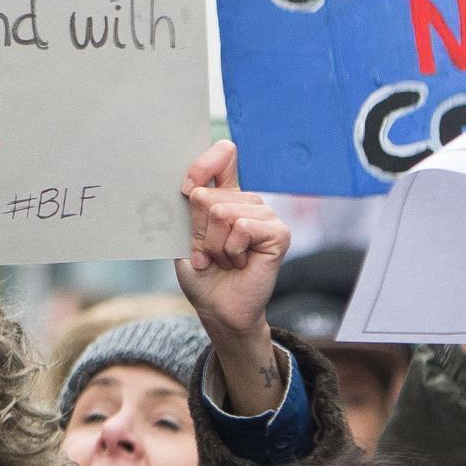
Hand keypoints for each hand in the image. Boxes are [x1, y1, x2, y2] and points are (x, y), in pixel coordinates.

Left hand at [176, 144, 292, 414]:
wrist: (217, 307)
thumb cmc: (202, 272)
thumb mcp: (186, 233)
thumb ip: (193, 205)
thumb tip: (198, 184)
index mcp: (225, 195)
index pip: (220, 158)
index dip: (201, 165)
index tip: (187, 187)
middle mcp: (247, 200)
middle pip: (208, 195)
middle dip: (200, 230)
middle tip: (209, 252)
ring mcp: (265, 215)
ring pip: (222, 212)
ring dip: (214, 244)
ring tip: (223, 259)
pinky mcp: (279, 233)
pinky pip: (242, 227)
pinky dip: (231, 249)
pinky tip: (239, 262)